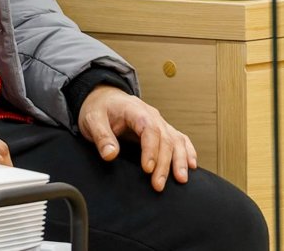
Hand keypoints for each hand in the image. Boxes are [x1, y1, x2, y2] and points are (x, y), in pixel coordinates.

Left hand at [77, 85, 195, 191]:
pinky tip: (191, 166)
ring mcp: (159, 122)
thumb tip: (110, 154)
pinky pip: (180, 139)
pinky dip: (188, 152)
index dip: (150, 149)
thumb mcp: (91, 120)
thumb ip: (101, 136)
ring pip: (176, 140)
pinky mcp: (162, 130)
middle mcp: (151, 115)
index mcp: (135, 110)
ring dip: (180, 160)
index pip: (149, 129)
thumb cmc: (99, 109)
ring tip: (181, 179)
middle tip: (158, 185)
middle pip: (165, 138)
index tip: (147, 169)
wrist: (104, 98)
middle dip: (164, 163)